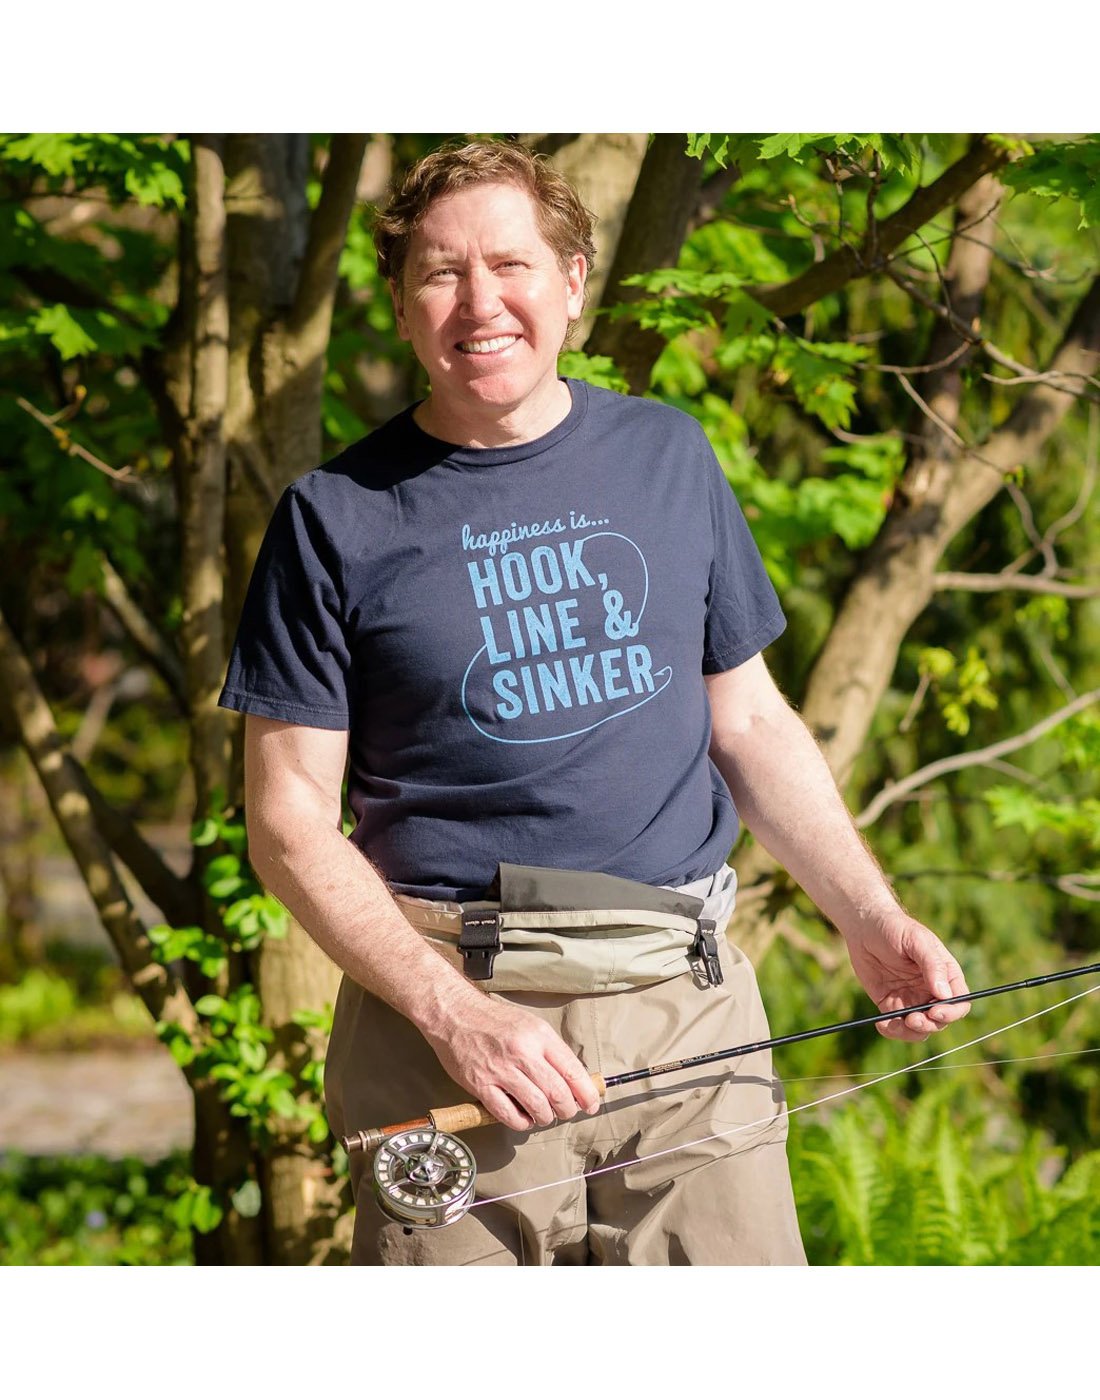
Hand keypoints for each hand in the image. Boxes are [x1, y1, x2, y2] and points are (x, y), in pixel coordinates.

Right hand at [422, 995, 601, 1131]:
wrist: (455, 1014)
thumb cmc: (494, 1020)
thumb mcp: (531, 1024)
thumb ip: (551, 1050)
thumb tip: (572, 1078)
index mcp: (539, 1036)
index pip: (572, 1070)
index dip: (586, 1093)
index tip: (591, 1103)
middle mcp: (522, 1053)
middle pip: (558, 1093)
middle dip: (569, 1109)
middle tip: (568, 1112)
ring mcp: (501, 1070)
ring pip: (537, 1107)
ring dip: (546, 1117)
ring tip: (545, 1115)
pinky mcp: (481, 1085)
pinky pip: (508, 1114)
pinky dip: (521, 1122)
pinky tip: (524, 1119)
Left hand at [845, 913, 970, 1041]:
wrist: (865, 927)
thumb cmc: (896, 928)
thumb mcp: (917, 940)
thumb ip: (932, 965)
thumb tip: (944, 994)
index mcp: (946, 975)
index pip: (959, 1002)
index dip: (951, 1012)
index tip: (935, 1011)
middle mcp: (932, 991)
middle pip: (941, 1020)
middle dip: (929, 1024)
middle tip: (912, 1019)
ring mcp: (912, 999)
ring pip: (920, 1029)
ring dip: (911, 1033)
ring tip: (894, 1023)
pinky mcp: (891, 1005)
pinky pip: (896, 1026)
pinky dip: (891, 1031)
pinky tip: (881, 1023)